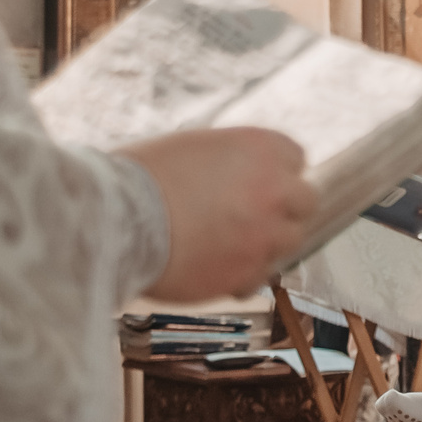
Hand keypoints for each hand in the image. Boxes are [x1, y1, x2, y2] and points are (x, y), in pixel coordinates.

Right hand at [123, 129, 315, 300]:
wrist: (115, 220)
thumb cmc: (138, 177)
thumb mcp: (190, 149)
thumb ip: (228, 163)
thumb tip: (236, 177)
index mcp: (259, 147)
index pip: (295, 157)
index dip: (275, 173)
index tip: (259, 184)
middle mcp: (274, 188)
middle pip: (305, 200)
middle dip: (284, 208)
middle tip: (253, 217)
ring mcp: (266, 233)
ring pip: (290, 240)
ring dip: (267, 242)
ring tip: (228, 244)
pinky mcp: (249, 272)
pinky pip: (262, 274)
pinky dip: (245, 272)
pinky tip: (214, 267)